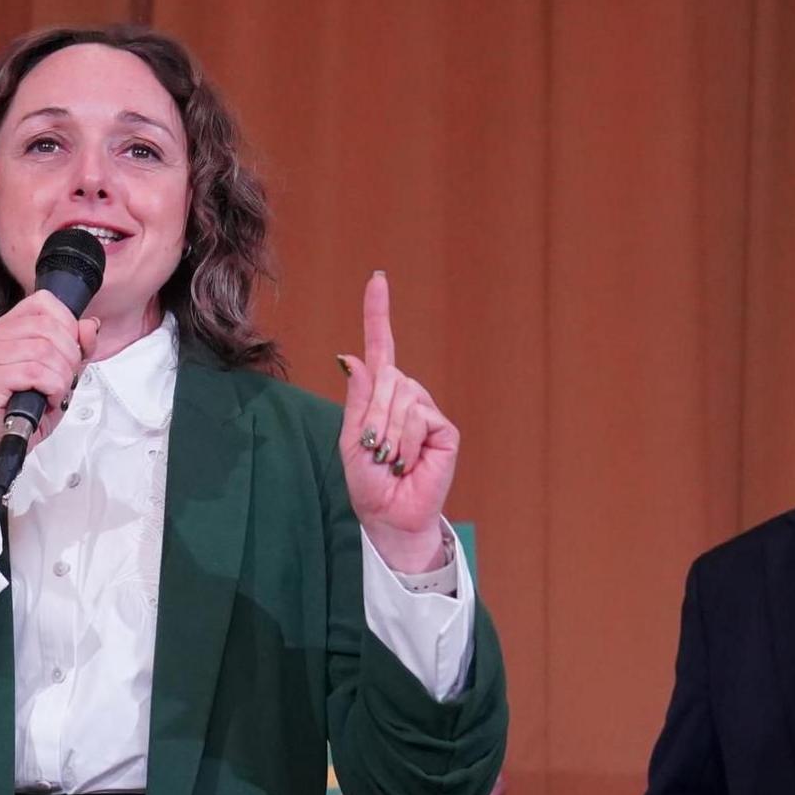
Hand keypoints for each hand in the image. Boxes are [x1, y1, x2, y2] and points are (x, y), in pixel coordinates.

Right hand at [0, 291, 100, 460]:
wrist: (6, 440)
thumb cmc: (30, 404)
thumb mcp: (63, 370)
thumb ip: (79, 345)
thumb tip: (89, 325)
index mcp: (7, 326)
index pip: (44, 302)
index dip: (69, 326)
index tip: (72, 352)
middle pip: (48, 328)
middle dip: (69, 357)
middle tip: (66, 379)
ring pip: (44, 352)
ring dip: (62, 377)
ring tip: (56, 392)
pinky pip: (34, 373)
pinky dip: (52, 389)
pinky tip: (47, 400)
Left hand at [337, 273, 457, 571]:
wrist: (390, 515)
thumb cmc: (369, 482)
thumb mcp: (350, 439)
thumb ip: (356, 398)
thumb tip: (351, 355)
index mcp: (378, 396)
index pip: (380, 347)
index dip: (378, 313)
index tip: (378, 279)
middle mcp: (405, 396)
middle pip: (386, 378)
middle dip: (373, 417)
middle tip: (375, 451)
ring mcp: (426, 410)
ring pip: (401, 398)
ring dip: (387, 433)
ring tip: (392, 460)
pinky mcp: (444, 428)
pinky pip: (418, 418)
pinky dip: (406, 443)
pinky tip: (409, 462)